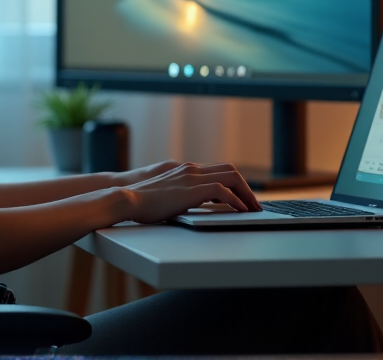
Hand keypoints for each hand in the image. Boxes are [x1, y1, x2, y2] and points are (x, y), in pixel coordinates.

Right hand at [120, 162, 262, 223]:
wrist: (128, 199)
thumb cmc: (142, 202)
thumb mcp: (167, 194)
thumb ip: (182, 194)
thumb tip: (194, 204)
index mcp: (186, 169)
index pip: (220, 169)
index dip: (236, 183)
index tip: (243, 197)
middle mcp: (192, 169)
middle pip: (231, 170)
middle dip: (247, 187)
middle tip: (254, 204)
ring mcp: (192, 177)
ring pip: (232, 177)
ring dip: (246, 194)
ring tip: (253, 209)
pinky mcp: (192, 189)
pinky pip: (223, 191)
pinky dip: (236, 201)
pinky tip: (240, 212)